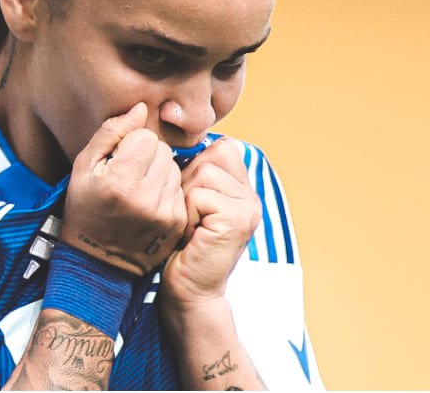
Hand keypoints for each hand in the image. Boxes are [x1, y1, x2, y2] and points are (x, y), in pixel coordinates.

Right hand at [60, 102, 187, 275]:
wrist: (96, 262)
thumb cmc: (85, 209)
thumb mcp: (84, 167)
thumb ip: (112, 132)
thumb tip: (140, 107)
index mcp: (120, 182)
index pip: (146, 136)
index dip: (130, 143)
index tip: (117, 160)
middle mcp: (146, 198)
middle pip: (163, 150)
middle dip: (146, 155)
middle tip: (128, 174)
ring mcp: (165, 213)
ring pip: (173, 168)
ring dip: (158, 172)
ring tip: (137, 189)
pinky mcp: (177, 223)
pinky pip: (179, 188)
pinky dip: (165, 190)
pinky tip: (148, 202)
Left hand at [161, 138, 260, 306]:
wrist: (187, 292)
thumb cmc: (179, 247)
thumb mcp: (189, 201)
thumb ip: (195, 172)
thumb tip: (179, 138)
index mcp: (242, 188)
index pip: (220, 147)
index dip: (195, 166)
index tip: (189, 201)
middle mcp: (251, 194)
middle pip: (210, 156)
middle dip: (187, 184)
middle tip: (190, 218)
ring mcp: (248, 206)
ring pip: (203, 173)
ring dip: (185, 200)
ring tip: (190, 227)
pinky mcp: (238, 219)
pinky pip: (199, 194)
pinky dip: (187, 214)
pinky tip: (192, 236)